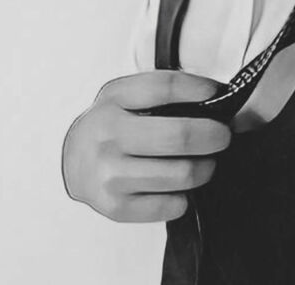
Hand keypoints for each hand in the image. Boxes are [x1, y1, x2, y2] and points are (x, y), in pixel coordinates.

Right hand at [62, 70, 229, 221]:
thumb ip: (165, 90)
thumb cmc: (111, 122)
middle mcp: (109, 135)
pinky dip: (184, 196)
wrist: (72, 159)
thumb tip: (216, 96)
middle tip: (222, 136)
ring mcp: (111, 173)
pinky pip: (172, 206)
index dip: (199, 89)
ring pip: (182, 174)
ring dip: (205, 168)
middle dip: (214, 136)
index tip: (218, 94)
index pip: (165, 87)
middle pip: (179, 136)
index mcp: (114, 99)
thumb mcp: (127, 93)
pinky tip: (177, 186)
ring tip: (204, 162)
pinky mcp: (116, 206)